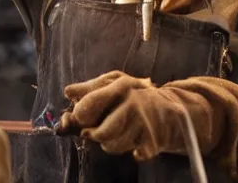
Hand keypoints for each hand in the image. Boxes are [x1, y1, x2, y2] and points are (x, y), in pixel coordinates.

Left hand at [60, 71, 219, 161]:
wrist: (169, 108)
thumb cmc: (133, 95)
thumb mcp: (112, 84)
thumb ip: (88, 89)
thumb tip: (68, 92)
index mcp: (119, 87)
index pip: (89, 105)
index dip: (80, 116)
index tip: (81, 118)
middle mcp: (132, 103)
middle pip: (101, 133)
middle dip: (94, 135)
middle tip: (93, 132)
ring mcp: (144, 122)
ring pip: (113, 145)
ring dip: (109, 143)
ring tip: (115, 133)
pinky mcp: (154, 139)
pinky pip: (135, 153)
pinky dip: (133, 151)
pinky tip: (134, 144)